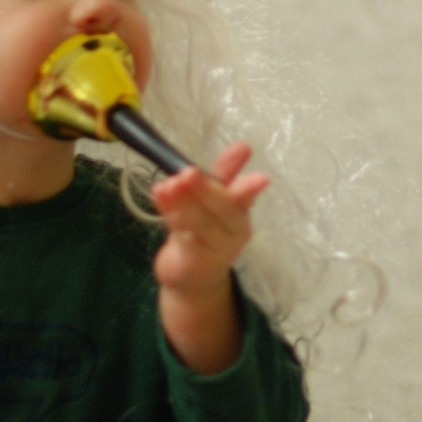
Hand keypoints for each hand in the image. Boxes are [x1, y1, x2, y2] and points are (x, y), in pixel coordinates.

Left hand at [151, 142, 267, 297]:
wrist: (192, 276)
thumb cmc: (205, 230)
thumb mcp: (214, 198)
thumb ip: (225, 173)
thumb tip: (243, 146)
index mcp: (241, 213)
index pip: (245, 198)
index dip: (250, 188)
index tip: (261, 179)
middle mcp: (234, 233)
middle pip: (222, 210)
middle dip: (204, 189)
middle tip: (187, 172)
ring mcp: (215, 250)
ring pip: (199, 223)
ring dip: (182, 202)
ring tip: (167, 185)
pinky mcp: (194, 263)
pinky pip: (182, 236)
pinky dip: (169, 213)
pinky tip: (159, 196)